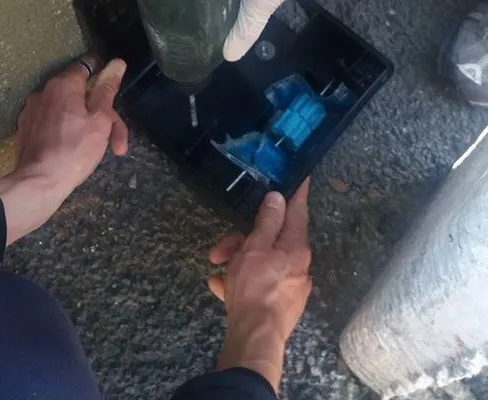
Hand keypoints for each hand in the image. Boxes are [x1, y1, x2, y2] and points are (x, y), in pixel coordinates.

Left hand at [0, 58, 127, 244]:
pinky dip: (65, 131)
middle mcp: (44, 92)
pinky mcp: (26, 129)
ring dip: (85, 125)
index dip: (103, 76)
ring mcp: (32, 111)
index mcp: (63, 84)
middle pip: (79, 94)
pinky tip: (74, 151)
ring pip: (66, 111)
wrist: (38, 183)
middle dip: (100, 113)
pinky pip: (52, 123)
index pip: (87, 67)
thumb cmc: (74, 150)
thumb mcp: (100, 119)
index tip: (114, 92)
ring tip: (97, 150)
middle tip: (115, 140)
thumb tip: (116, 63)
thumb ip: (107, 89)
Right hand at [209, 182, 311, 393]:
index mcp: (296, 248)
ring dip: (237, 263)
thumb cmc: (255, 288)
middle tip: (220, 250)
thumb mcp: (255, 248)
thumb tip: (278, 197)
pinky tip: (219, 287)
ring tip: (216, 272)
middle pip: (271, 242)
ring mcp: (289, 288)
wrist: (255, 340)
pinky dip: (240, 283)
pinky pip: (259, 286)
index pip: (297, 212)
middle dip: (243, 241)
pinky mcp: (279, 306)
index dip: (297, 194)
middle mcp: (298, 266)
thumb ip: (267, 222)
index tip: (303, 178)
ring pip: (262, 264)